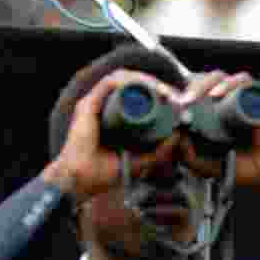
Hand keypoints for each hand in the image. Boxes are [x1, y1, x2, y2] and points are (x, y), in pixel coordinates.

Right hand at [41, 68, 191, 203]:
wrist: (81, 180)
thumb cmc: (105, 173)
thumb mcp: (140, 161)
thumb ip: (159, 152)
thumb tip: (178, 135)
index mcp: (114, 115)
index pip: (136, 94)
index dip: (156, 92)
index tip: (175, 101)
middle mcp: (104, 105)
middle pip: (131, 84)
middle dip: (155, 85)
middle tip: (172, 95)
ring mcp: (95, 103)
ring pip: (122, 79)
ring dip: (144, 80)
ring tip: (162, 91)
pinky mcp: (88, 105)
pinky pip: (108, 84)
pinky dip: (126, 81)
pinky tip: (142, 86)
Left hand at [173, 70, 259, 208]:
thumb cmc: (237, 166)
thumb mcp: (205, 165)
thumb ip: (187, 155)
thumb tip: (175, 135)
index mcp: (206, 111)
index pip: (188, 92)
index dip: (175, 91)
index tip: (164, 99)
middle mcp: (221, 100)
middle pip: (200, 80)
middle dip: (188, 88)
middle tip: (181, 103)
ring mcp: (238, 96)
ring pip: (218, 76)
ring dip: (204, 84)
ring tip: (197, 99)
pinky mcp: (255, 95)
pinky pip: (242, 80)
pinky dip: (229, 83)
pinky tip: (218, 95)